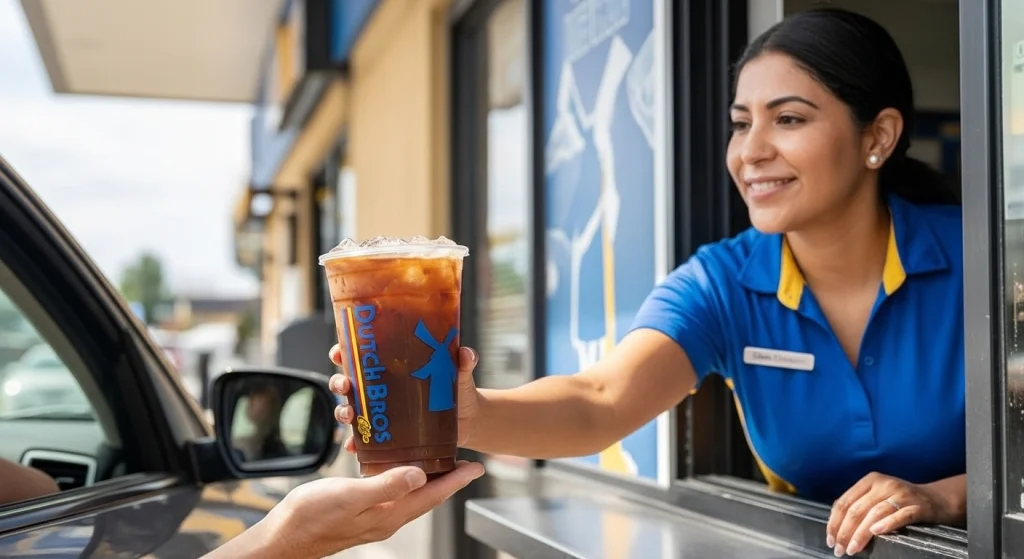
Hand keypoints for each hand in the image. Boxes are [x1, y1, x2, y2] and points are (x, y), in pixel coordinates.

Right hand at [231, 461, 485, 558]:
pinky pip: (392, 494)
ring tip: (440, 463)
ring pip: (411, 496)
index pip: (433, 496)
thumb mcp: (351, 497)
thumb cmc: (311, 518)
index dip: (456, 480)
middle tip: (464, 462)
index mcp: (389, 515)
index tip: (476, 467)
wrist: (282, 538)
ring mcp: (373, 517)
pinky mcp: (360, 512)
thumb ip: (386, 486)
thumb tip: (420, 474)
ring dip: (428, 479)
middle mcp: (386, 518)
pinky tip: (398, 469)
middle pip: (427, 497)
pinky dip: (402, 479)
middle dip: (448, 479)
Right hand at [329, 344, 481, 452]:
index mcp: (394, 367)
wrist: (469, 420)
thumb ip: (463, 364)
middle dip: (339, 382)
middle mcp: (382, 388)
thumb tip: (466, 354)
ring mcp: (383, 412)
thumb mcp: (459, 375)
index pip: (362, 355)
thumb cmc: (459, 390)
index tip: (339, 353)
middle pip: (349, 382)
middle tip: (344, 386)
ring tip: (348, 416)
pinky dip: (356, 443)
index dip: (345, 352)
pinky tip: (353, 447)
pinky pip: (365, 440)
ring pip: (351, 409)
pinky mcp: (388, 435)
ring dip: (343, 412)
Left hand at [826, 472, 959, 556]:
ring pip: (874, 514)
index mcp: (870, 480)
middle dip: (845, 532)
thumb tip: (837, 528)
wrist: (937, 499)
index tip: (831, 539)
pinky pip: (899, 515)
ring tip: (853, 548)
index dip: (834, 522)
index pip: (844, 501)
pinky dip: (886, 524)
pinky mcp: (917, 506)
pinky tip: (876, 533)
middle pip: (857, 509)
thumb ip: (860, 505)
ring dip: (860, 534)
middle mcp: (884, 484)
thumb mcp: (878, 496)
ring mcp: (901, 493)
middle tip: (840, 549)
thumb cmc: (902, 500)